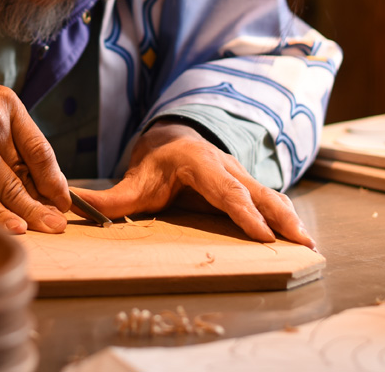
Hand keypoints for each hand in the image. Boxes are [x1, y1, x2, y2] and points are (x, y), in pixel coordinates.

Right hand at [0, 83, 70, 233]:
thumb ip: (9, 136)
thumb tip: (39, 178)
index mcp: (6, 104)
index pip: (39, 147)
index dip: (54, 176)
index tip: (64, 197)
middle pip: (27, 171)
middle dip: (46, 200)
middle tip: (60, 221)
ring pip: (9, 188)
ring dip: (30, 213)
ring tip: (47, 227)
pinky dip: (1, 216)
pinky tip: (16, 228)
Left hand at [73, 120, 315, 247]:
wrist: (173, 138)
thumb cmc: (155, 163)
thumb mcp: (134, 179)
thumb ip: (110, 199)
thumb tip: (75, 206)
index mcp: (199, 164)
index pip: (225, 190)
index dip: (243, 212)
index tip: (261, 235)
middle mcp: (225, 167)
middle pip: (257, 193)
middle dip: (279, 217)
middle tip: (300, 242)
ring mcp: (240, 175)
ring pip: (270, 196)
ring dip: (290, 220)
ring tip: (309, 246)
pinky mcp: (249, 186)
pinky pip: (271, 202)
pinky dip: (287, 219)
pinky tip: (300, 240)